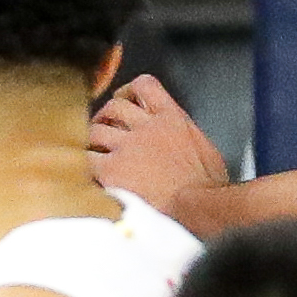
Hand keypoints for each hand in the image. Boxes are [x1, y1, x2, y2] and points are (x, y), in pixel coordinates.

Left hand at [87, 74, 227, 213]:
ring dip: (93, 140)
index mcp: (173, 120)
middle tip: (106, 132)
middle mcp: (148, 127)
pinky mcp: (112, 169)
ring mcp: (128, 147)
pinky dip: (85, 163)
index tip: (126, 101)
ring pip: (96, 129)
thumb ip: (183, 136)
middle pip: (114, 106)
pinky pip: (87, 158)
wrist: (202, 211)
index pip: (145, 86)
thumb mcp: (206, 151)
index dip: (130, 90)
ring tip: (96, 153)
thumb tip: (174, 139)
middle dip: (107, 117)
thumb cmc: (211, 191)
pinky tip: (90, 173)